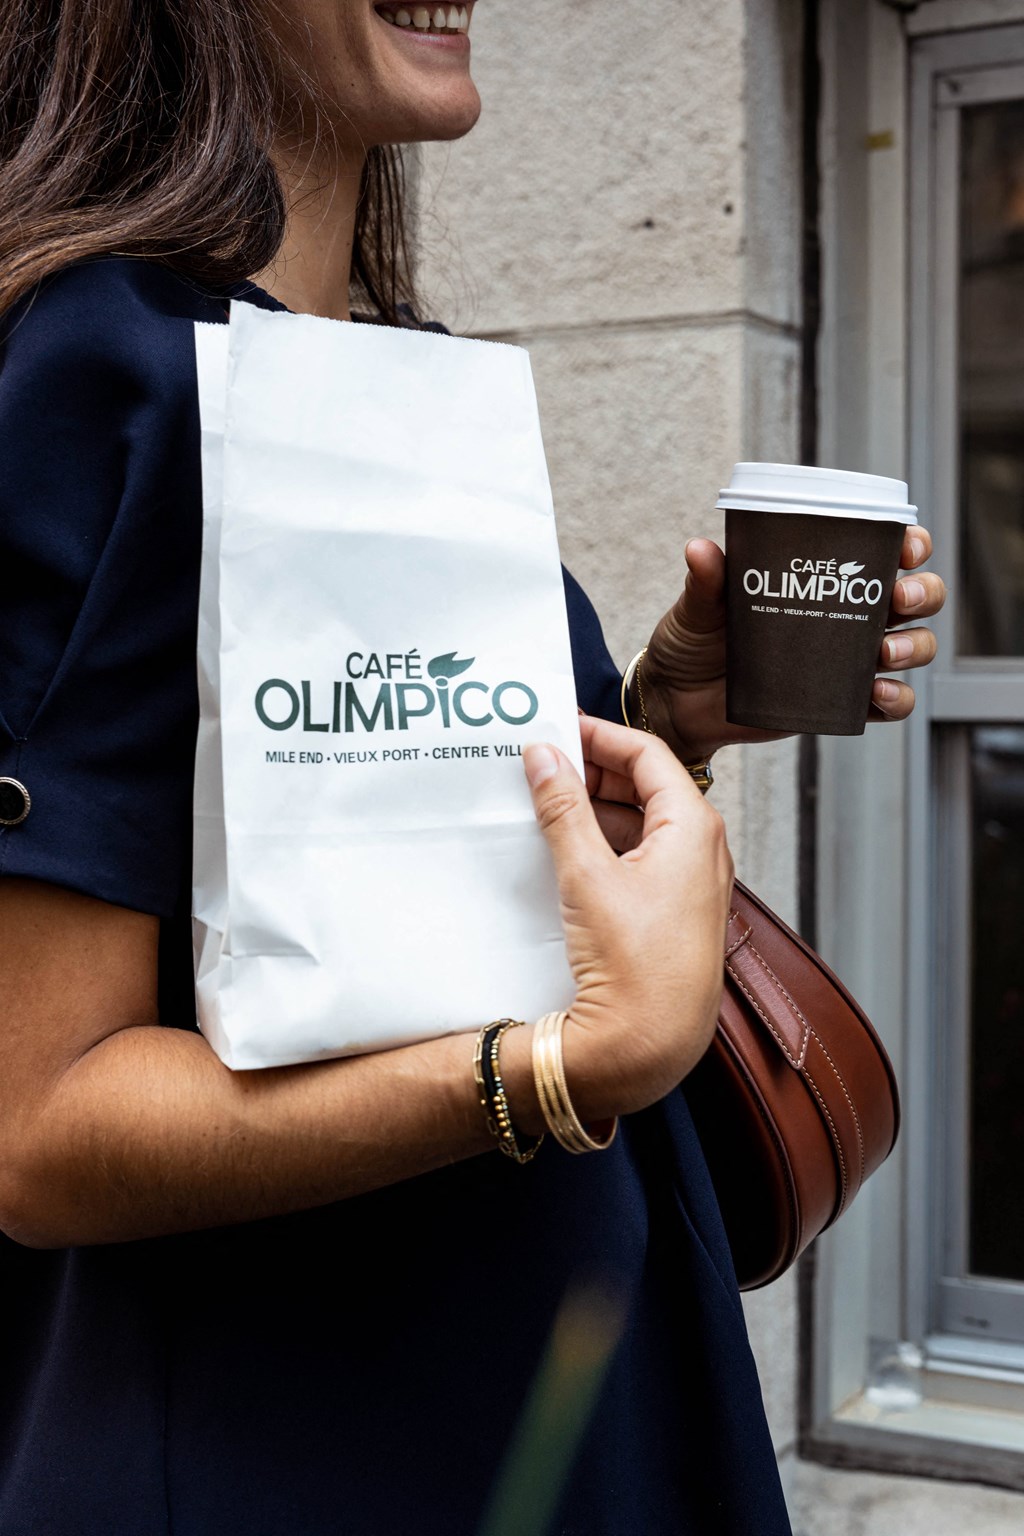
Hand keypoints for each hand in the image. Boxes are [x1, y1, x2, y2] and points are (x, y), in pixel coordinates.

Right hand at [518, 715, 733, 1122]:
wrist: (648, 1046)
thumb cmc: (636, 966)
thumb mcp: (587, 875)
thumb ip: (563, 808)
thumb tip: (545, 758)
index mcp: (694, 827)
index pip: (647, 754)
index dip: (600, 736)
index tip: (558, 729)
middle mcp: (702, 850)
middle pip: (646, 786)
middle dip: (593, 771)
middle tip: (544, 763)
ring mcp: (690, 883)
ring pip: (639, 824)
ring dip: (594, 809)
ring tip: (545, 804)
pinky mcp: (672, 913)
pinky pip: (638, 859)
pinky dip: (603, 844)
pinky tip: (565, 850)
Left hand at [639, 525, 947, 759]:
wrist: (677, 703)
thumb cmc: (692, 643)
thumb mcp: (698, 607)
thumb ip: (707, 581)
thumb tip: (700, 549)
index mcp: (820, 579)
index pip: (881, 551)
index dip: (908, 544)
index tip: (906, 546)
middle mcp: (844, 615)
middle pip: (914, 598)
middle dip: (922, 593)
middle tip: (898, 598)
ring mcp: (847, 660)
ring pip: (913, 647)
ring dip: (914, 645)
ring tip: (884, 652)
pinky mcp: (841, 702)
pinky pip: (890, 703)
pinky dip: (896, 698)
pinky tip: (875, 692)